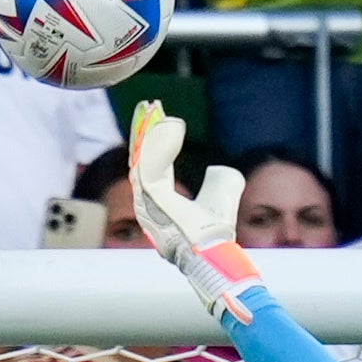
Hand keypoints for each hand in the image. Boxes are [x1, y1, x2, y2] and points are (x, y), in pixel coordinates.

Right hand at [128, 108, 263, 321]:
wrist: (213, 256)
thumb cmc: (215, 237)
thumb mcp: (219, 200)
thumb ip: (220, 183)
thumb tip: (219, 169)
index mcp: (158, 201)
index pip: (151, 163)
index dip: (154, 140)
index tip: (157, 117)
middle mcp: (146, 201)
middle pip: (140, 157)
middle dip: (144, 129)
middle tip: (149, 105)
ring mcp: (145, 202)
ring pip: (142, 158)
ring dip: (148, 132)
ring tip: (154, 109)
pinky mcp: (150, 201)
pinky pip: (149, 166)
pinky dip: (156, 145)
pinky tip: (163, 126)